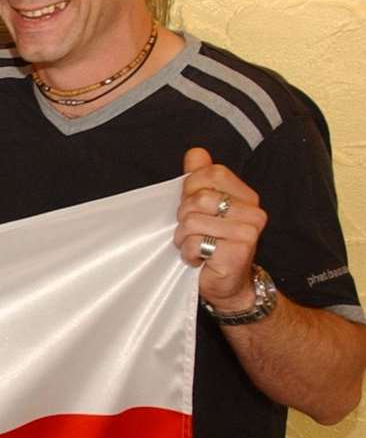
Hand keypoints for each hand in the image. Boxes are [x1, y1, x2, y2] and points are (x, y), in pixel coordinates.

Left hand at [175, 147, 266, 311]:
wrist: (228, 284)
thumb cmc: (213, 244)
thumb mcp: (204, 208)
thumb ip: (200, 179)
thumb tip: (196, 152)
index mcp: (246, 196)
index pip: (209, 173)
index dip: (190, 189)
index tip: (194, 208)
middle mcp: (253, 211)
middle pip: (197, 199)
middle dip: (183, 218)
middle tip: (194, 232)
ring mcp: (248, 231)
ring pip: (192, 221)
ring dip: (184, 238)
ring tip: (197, 246)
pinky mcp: (238, 251)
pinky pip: (196, 243)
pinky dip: (189, 253)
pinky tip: (200, 259)